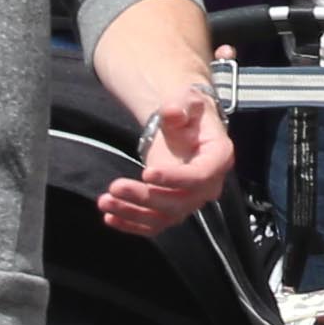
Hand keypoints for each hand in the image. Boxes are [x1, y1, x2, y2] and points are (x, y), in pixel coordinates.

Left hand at [102, 88, 231, 232]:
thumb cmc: (189, 113)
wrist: (185, 126)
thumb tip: (172, 112)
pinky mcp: (171, 210)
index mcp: (218, 157)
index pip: (200, 176)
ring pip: (163, 217)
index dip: (175, 179)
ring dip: (132, 212)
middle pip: (179, 202)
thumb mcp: (187, 100)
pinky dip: (131, 224)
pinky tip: (110, 217)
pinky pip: (153, 224)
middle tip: (115, 187)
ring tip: (105, 202)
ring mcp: (190, 201)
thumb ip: (180, 105)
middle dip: (145, 197)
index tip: (146, 173)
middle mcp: (208, 185)